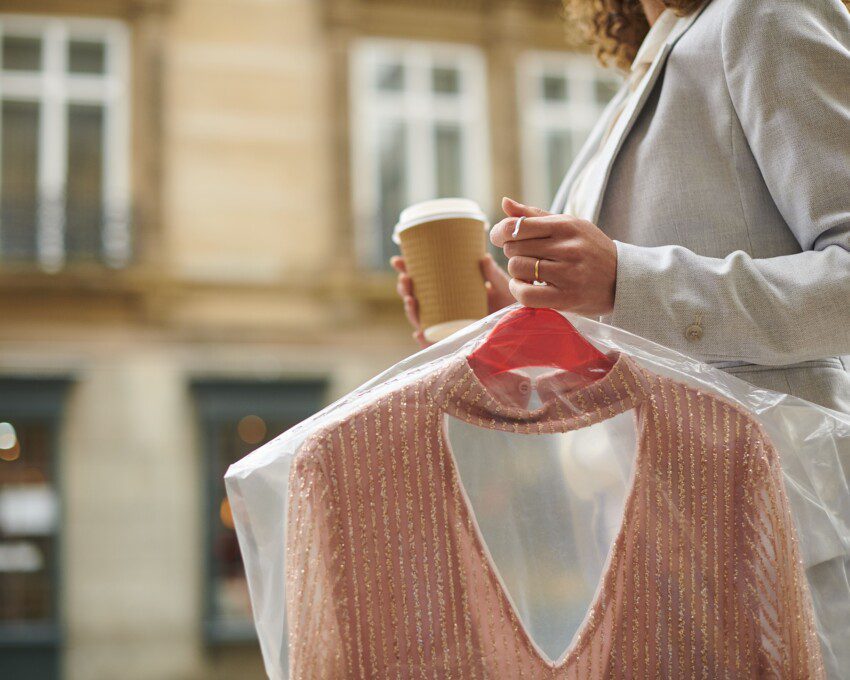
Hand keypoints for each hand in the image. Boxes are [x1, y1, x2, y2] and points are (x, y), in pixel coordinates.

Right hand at [391, 253, 513, 347]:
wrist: (519, 328)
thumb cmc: (508, 305)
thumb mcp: (502, 287)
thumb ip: (493, 274)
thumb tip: (483, 258)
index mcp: (450, 291)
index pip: (423, 279)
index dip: (407, 269)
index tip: (397, 260)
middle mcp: (444, 308)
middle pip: (416, 298)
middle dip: (404, 288)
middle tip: (405, 277)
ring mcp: (445, 326)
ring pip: (419, 318)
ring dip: (410, 309)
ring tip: (410, 299)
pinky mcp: (450, 342)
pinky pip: (432, 342)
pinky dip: (424, 338)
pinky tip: (419, 333)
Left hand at [490, 197, 617, 315]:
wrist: (623, 279)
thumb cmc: (589, 249)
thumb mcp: (568, 225)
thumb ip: (535, 215)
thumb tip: (505, 203)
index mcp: (566, 226)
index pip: (517, 226)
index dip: (501, 233)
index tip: (501, 238)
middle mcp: (567, 248)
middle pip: (514, 247)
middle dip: (513, 252)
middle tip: (524, 257)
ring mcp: (568, 274)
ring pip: (518, 268)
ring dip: (516, 272)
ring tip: (528, 273)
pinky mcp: (567, 298)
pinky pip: (526, 295)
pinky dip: (518, 291)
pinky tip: (526, 287)